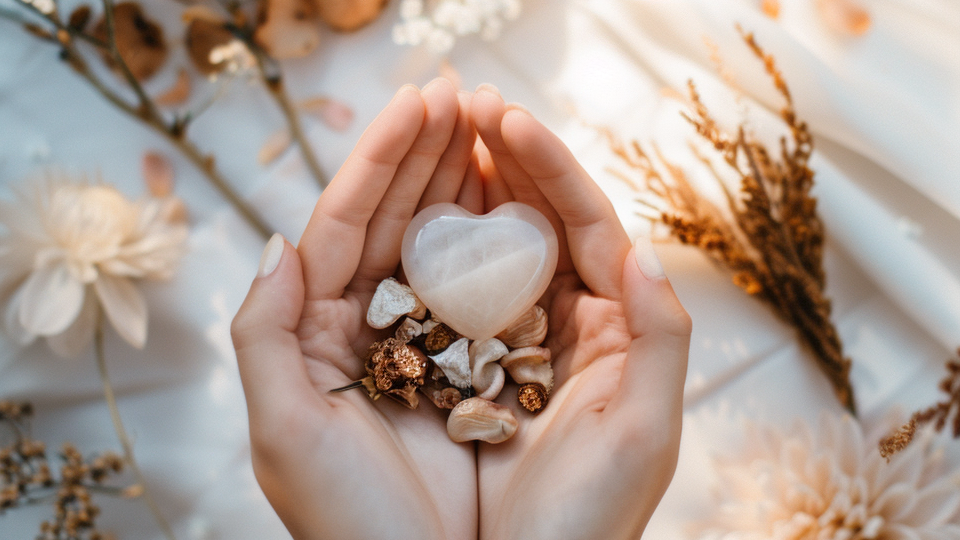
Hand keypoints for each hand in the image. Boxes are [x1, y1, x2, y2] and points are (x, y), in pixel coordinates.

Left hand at [231, 79, 480, 539]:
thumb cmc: (349, 522)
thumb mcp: (283, 431)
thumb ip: (265, 333)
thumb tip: (278, 243)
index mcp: (319, 333)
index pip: (344, 225)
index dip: (380, 160)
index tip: (419, 102)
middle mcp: (371, 329)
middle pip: (394, 221)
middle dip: (425, 153)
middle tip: (461, 92)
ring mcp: (426, 342)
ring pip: (440, 244)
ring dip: (461, 180)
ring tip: (487, 123)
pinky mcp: (476, 364)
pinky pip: (485, 288)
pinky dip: (497, 240)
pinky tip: (514, 197)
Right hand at [470, 87, 690, 539]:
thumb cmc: (592, 522)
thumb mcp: (644, 432)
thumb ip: (662, 338)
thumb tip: (643, 250)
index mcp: (617, 329)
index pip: (587, 227)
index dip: (548, 169)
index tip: (505, 119)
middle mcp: (572, 325)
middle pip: (541, 223)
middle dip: (506, 161)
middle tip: (465, 105)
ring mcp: (519, 341)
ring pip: (496, 248)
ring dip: (471, 189)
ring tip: (440, 136)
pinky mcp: (472, 364)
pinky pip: (457, 292)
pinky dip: (439, 249)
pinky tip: (414, 213)